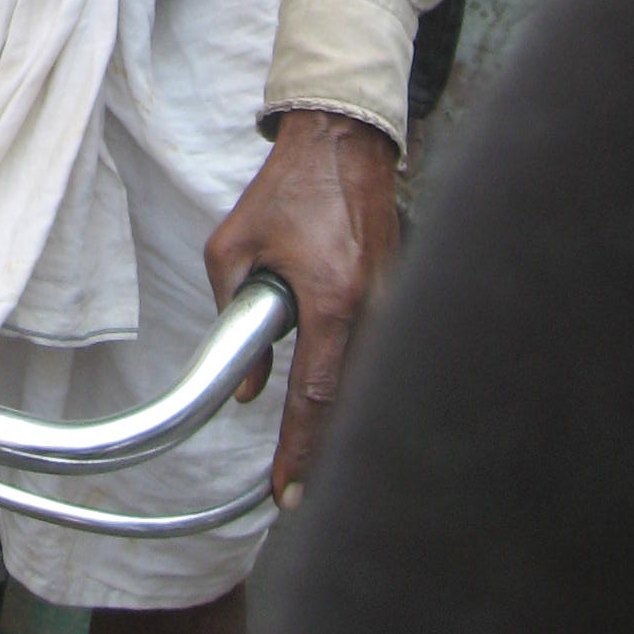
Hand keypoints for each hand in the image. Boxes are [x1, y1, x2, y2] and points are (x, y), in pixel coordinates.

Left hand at [204, 108, 398, 507]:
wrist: (341, 142)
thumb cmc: (287, 187)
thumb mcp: (234, 244)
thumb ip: (232, 312)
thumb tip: (246, 385)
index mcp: (330, 298)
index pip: (316, 395)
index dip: (300, 449)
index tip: (289, 491)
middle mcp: (372, 306)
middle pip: (350, 402)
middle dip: (325, 450)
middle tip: (300, 488)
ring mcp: (394, 300)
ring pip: (369, 379)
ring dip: (342, 416)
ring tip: (313, 453)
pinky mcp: (402, 291)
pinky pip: (380, 350)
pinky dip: (360, 380)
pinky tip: (340, 398)